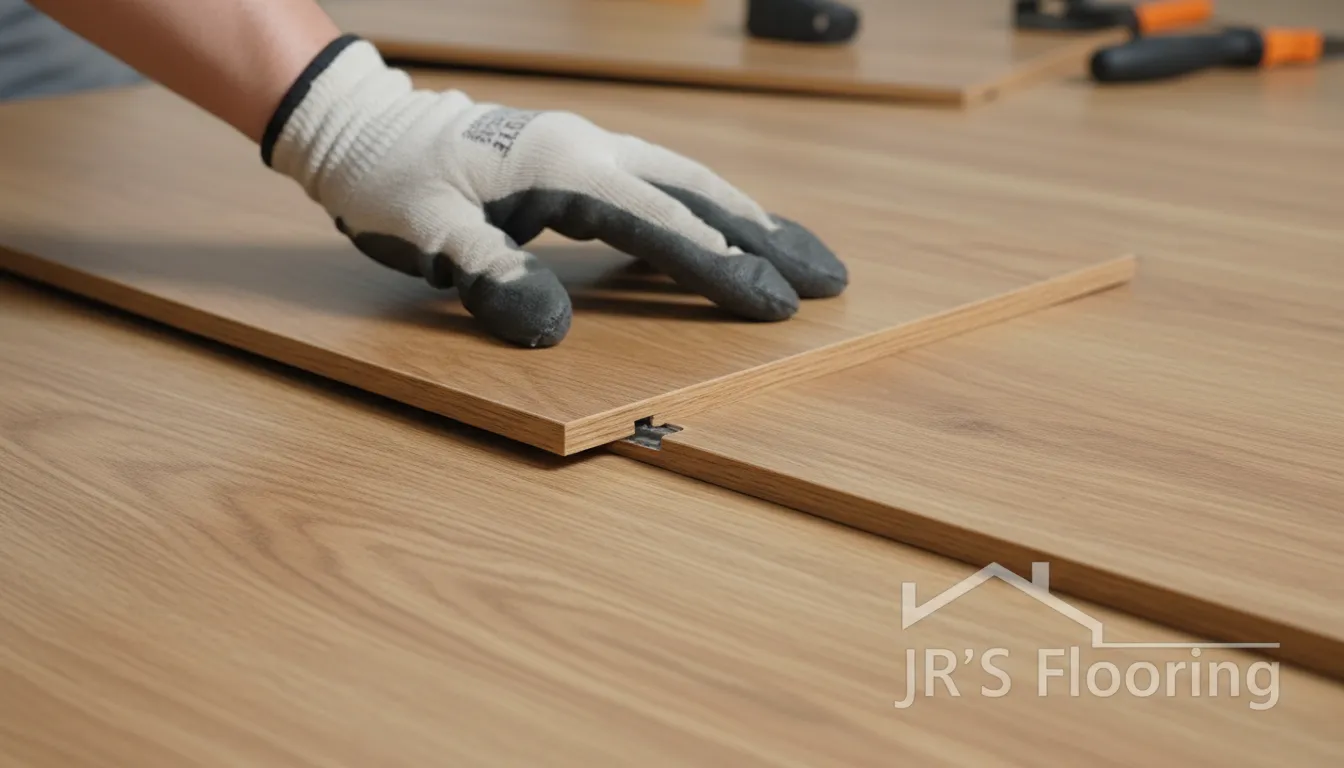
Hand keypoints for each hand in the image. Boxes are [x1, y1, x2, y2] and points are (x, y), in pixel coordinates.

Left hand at [264, 36, 847, 346]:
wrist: (367, 129)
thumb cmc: (392, 182)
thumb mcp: (429, 235)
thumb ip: (490, 277)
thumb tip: (554, 330)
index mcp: (565, 166)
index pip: (662, 224)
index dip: (720, 267)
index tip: (776, 301)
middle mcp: (592, 148)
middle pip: (700, 193)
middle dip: (766, 238)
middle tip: (829, 278)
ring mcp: (590, 146)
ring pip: (690, 179)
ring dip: (749, 218)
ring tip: (801, 253)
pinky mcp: (581, 156)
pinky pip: (663, 181)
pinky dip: (707, 208)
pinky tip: (725, 232)